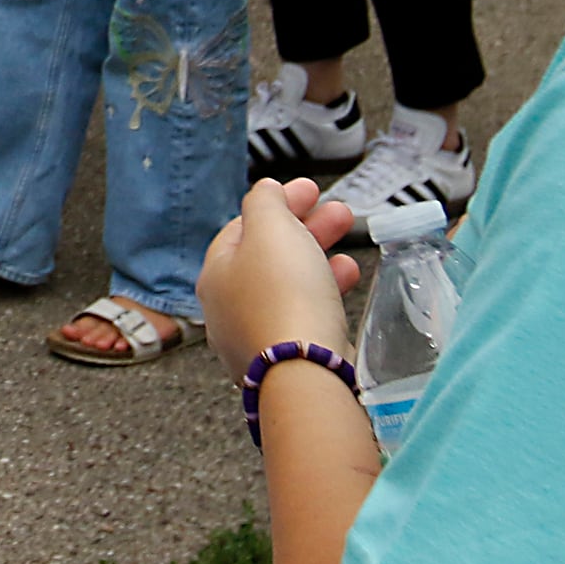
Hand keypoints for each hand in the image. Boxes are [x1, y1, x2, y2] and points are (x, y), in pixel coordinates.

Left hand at [199, 176, 363, 374]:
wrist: (304, 373)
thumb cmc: (283, 296)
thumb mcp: (270, 230)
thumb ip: (265, 203)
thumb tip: (265, 190)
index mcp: (215, 274)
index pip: (243, 228)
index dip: (278, 204)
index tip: (311, 190)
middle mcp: (228, 307)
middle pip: (268, 256)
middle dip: (305, 227)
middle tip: (340, 211)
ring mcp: (256, 336)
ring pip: (289, 284)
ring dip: (320, 254)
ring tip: (349, 237)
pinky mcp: (286, 358)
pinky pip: (304, 313)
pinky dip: (325, 289)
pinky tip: (347, 276)